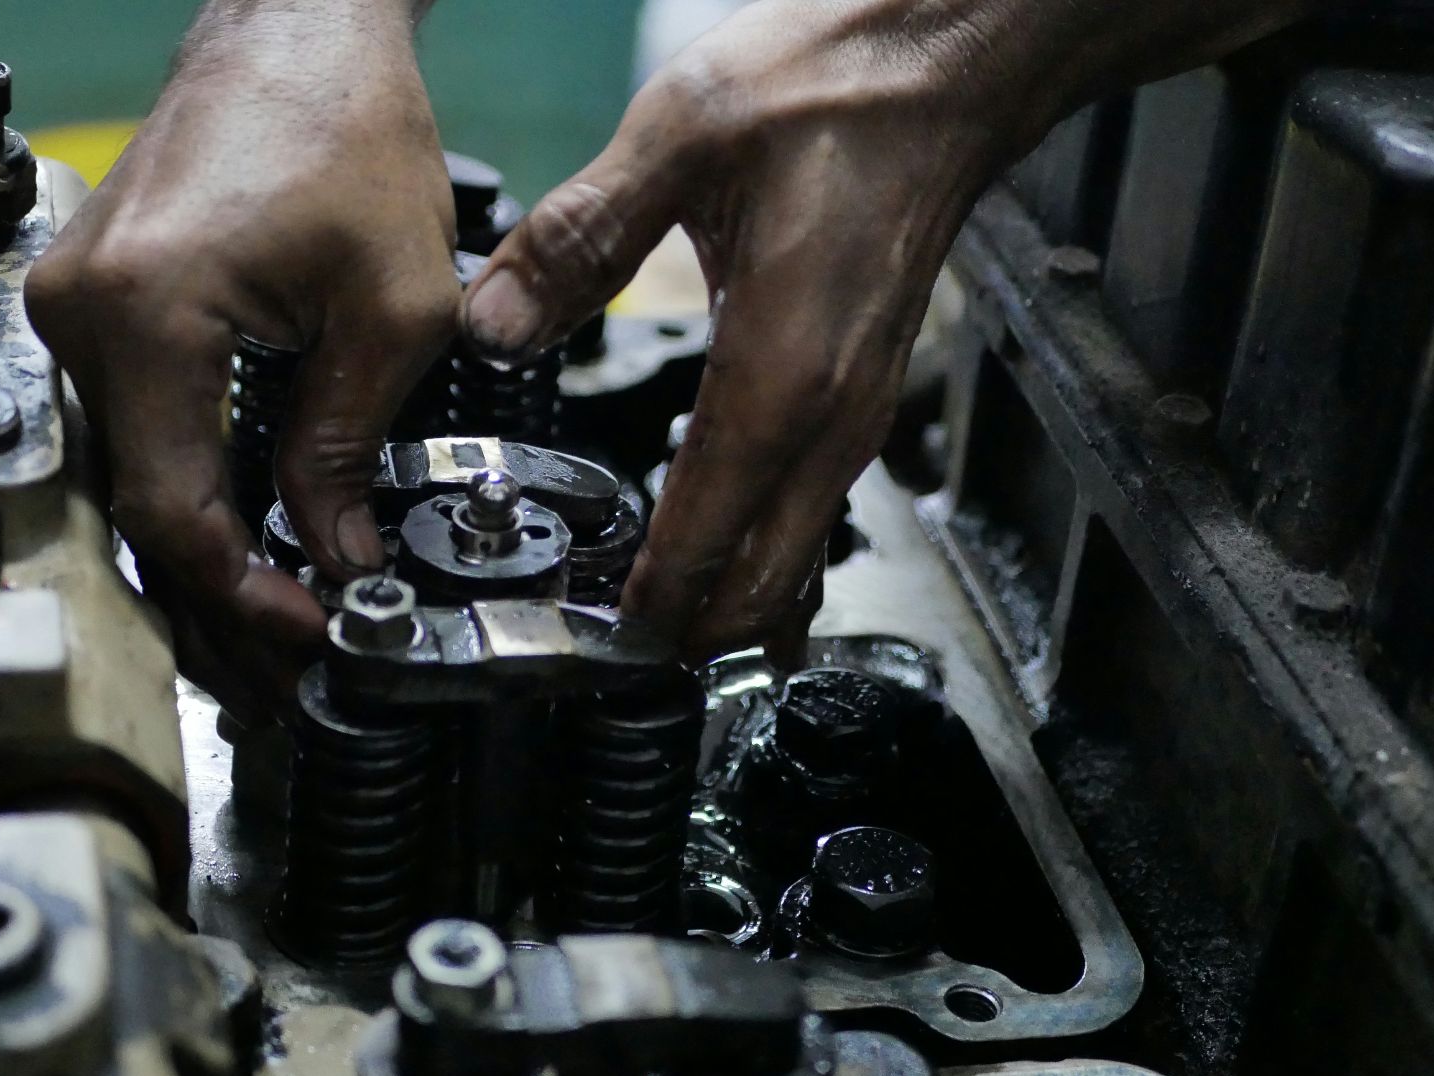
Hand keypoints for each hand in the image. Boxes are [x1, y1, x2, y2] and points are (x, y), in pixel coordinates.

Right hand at [25, 0, 455, 709]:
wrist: (301, 30)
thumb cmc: (346, 129)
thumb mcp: (392, 309)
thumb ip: (348, 442)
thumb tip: (334, 552)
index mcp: (142, 315)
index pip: (173, 507)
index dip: (243, 592)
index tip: (311, 634)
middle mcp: (79, 316)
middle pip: (139, 506)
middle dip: (220, 598)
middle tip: (288, 667)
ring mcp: (76, 307)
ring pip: (133, 474)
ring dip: (206, 553)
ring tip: (276, 625)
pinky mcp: (99, 301)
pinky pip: (139, 425)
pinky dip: (194, 488)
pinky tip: (245, 540)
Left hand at [461, 0, 1318, 660]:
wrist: (944, 63)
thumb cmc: (833, 88)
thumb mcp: (680, 137)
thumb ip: (578, 239)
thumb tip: (490, 323)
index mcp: (780, 374)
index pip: (705, 539)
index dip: (647, 606)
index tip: (592, 644)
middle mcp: (830, 417)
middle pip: (764, 586)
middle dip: (689, 634)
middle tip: (607, 655)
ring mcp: (858, 413)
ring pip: (799, 562)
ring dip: (732, 606)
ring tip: (654, 628)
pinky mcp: (863, 393)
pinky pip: (816, 515)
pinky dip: (769, 561)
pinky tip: (729, 563)